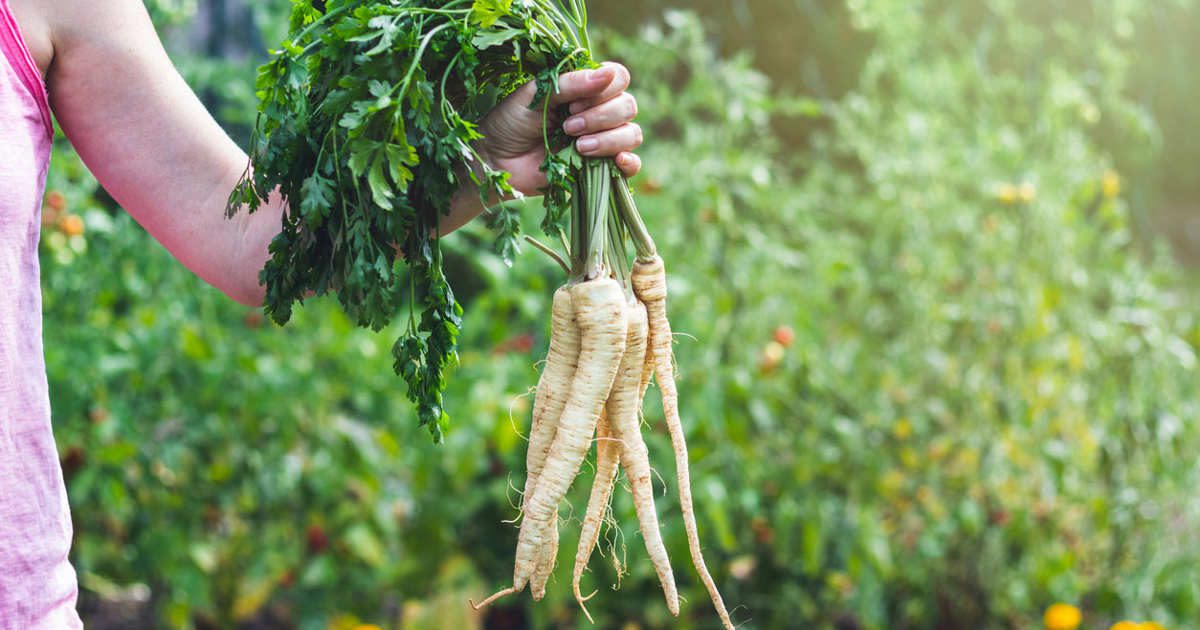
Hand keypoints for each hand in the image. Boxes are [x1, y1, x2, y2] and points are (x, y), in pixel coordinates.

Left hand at [478, 62, 642, 196]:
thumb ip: (570, 84)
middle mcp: (598, 112)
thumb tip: (608, 74)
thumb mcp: (536, 95)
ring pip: (631, 133)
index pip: (618, 78)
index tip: (573, 103)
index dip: (605, 90)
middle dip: (601, 116)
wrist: (496, 161)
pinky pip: (632, 164)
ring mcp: (601, 140)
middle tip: (568, 127)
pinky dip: (630, 162)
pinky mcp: (601, 169)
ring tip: (578, 147)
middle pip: (627, 106)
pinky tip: (616, 162)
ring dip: (609, 139)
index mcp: (584, 89)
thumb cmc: (510, 122)